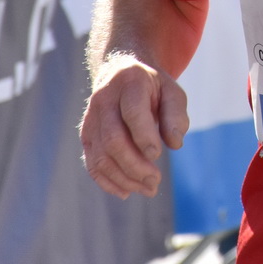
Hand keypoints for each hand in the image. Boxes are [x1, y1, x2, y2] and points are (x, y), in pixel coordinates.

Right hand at [79, 52, 189, 197]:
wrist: (119, 72)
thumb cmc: (152, 86)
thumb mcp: (171, 91)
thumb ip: (176, 115)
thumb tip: (175, 144)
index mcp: (128, 83)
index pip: (132, 113)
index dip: (144, 137)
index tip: (158, 154)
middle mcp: (104, 100)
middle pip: (113, 140)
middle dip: (135, 166)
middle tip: (155, 181)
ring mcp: (91, 119)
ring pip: (101, 156)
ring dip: (124, 179)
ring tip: (148, 189)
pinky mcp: (86, 136)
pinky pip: (92, 164)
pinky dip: (108, 182)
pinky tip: (126, 191)